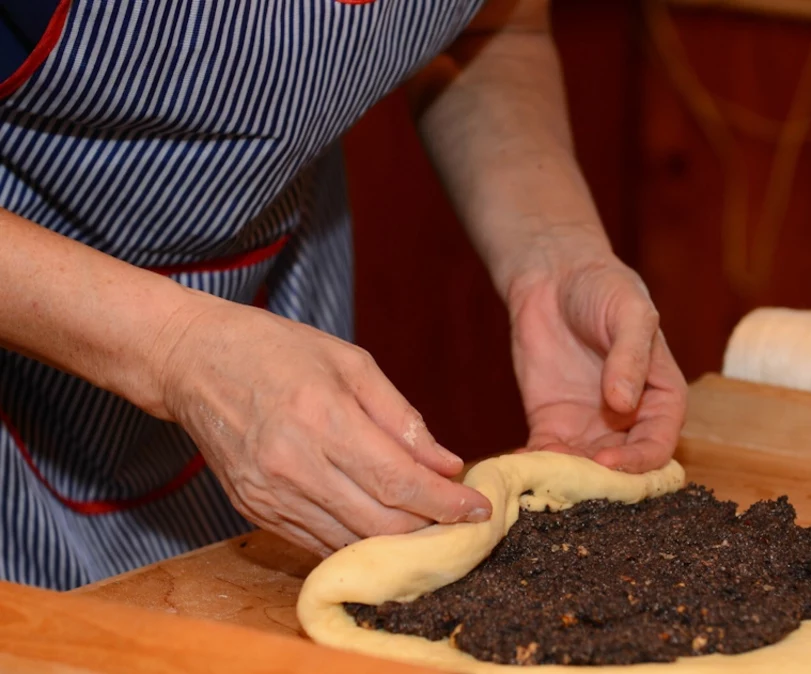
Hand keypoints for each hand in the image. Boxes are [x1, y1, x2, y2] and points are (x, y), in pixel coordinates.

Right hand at [155, 292, 491, 556]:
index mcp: (322, 419)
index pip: (398, 482)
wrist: (191, 361)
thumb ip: (401, 418)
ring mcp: (270, 496)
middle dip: (430, 529)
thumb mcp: (350, 363)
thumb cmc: (277, 351)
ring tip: (431, 528)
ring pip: (350, 542)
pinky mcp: (254, 512)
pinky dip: (357, 541)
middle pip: (379, 522)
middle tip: (463, 522)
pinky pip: (317, 542)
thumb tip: (446, 465)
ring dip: (397, 544)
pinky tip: (383, 529)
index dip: (445, 504)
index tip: (480, 510)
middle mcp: (294, 466)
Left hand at [508, 254, 687, 473]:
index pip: (659, 442)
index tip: (610, 461)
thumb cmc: (605, 287)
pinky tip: (522, 468)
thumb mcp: (630, 312)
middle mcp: (630, 420)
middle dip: (603, 481)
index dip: (640, 460)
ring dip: (569, 480)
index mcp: (661, 397)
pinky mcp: (553, 424)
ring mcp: (591, 426)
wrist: (554, 276)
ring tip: (546, 480)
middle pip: (625, 466)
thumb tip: (624, 402)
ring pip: (586, 469)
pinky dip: (537, 467)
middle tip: (576, 485)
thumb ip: (632, 356)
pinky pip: (547, 456)